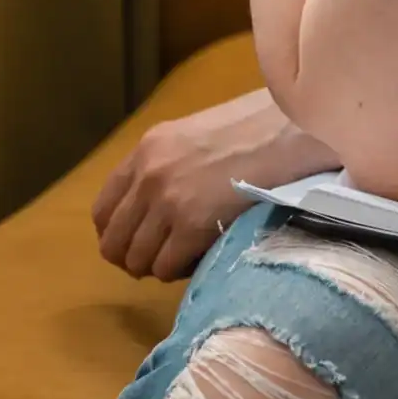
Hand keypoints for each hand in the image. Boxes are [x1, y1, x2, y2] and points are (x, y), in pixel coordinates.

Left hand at [92, 89, 337, 281]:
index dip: (116, 234)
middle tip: (162, 259)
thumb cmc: (259, 127)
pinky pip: (166, 267)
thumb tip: (156, 207)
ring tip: (186, 256)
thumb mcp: (198, 134)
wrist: (295, 130)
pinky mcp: (190, 225)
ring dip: (159, 266)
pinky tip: (202, 257)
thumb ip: (170, 164)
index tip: (136, 243)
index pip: (103, 208)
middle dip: (134, 258)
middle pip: (113, 242)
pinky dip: (181, 271)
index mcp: (148, 148)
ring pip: (138, 260)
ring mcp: (167, 201)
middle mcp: (148, 175)